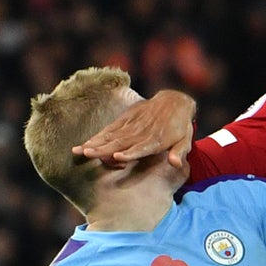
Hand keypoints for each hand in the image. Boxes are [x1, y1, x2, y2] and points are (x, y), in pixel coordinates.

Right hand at [75, 91, 195, 169]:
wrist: (174, 101)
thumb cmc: (180, 126)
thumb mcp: (185, 140)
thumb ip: (179, 152)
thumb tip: (175, 164)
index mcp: (156, 140)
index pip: (141, 148)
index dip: (129, 153)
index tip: (116, 157)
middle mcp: (142, 132)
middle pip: (120, 142)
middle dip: (103, 149)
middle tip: (86, 154)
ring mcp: (132, 124)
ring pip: (111, 135)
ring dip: (95, 143)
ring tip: (80, 150)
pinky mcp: (126, 118)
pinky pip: (111, 128)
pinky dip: (98, 135)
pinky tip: (86, 142)